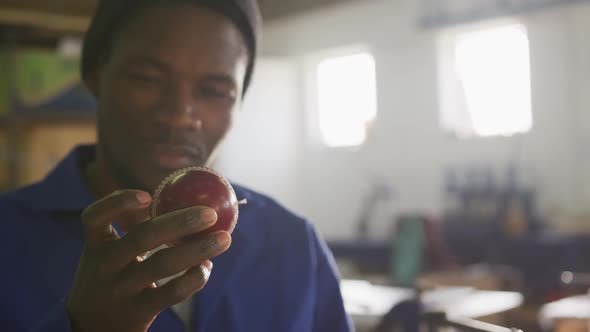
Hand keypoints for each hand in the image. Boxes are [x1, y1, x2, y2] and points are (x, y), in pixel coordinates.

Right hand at [67, 190, 230, 331]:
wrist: (92, 329)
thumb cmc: (112, 279)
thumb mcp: (110, 255)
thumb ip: (136, 230)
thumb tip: (184, 196)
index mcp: (96, 244)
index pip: (94, 216)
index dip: (119, 202)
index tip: (148, 195)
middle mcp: (104, 265)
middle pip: (143, 237)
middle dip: (180, 222)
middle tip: (211, 213)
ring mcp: (120, 290)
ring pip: (163, 264)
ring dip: (198, 249)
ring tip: (224, 239)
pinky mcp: (137, 312)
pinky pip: (172, 293)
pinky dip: (194, 278)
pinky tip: (206, 267)